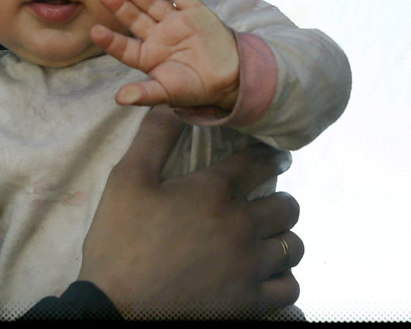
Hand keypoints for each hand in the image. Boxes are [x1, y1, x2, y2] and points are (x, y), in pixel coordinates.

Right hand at [77, 106, 302, 318]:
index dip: (268, 158)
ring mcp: (250, 267)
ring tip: (265, 240)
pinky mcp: (250, 302)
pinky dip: (283, 279)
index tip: (272, 159)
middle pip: (287, 206)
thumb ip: (154, 139)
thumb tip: (173, 103)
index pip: (258, 164)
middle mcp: (241, 225)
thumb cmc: (120, 240)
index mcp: (213, 191)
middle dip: (278, 200)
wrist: (118, 306)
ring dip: (281, 239)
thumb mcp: (127, 180)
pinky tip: (266, 275)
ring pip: (292, 246)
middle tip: (262, 204)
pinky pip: (289, 287)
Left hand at [92, 0, 239, 109]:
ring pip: (152, 4)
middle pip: (134, 19)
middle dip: (120, 6)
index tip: (94, 30)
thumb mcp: (167, 93)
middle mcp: (157, 36)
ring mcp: (174, 22)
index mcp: (147, 56)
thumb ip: (144, 94)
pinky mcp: (194, 12)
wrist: (230, 78)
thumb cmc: (194, 88)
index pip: (124, 46)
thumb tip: (120, 100)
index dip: (110, 39)